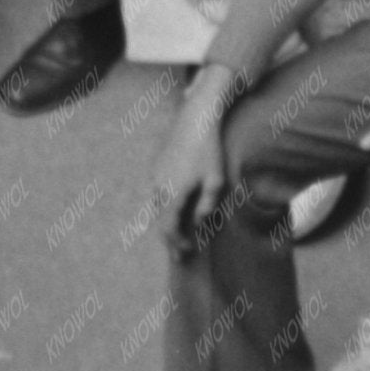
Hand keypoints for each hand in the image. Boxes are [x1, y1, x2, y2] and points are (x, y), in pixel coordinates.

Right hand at [152, 91, 231, 246]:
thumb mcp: (215, 180)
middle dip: (170, 238)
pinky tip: (176, 206)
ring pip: (158, 207)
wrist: (194, 118)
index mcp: (172, 195)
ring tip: (178, 232)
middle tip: (179, 252)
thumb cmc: (208, 150)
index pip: (169, 230)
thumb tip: (197, 222)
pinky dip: (165, 205)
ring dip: (167, 221)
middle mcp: (158, 187)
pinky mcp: (156, 164)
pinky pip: (158, 192)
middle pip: (160, 221)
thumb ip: (206, 206)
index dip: (177, 244)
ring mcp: (155, 175)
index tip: (187, 252)